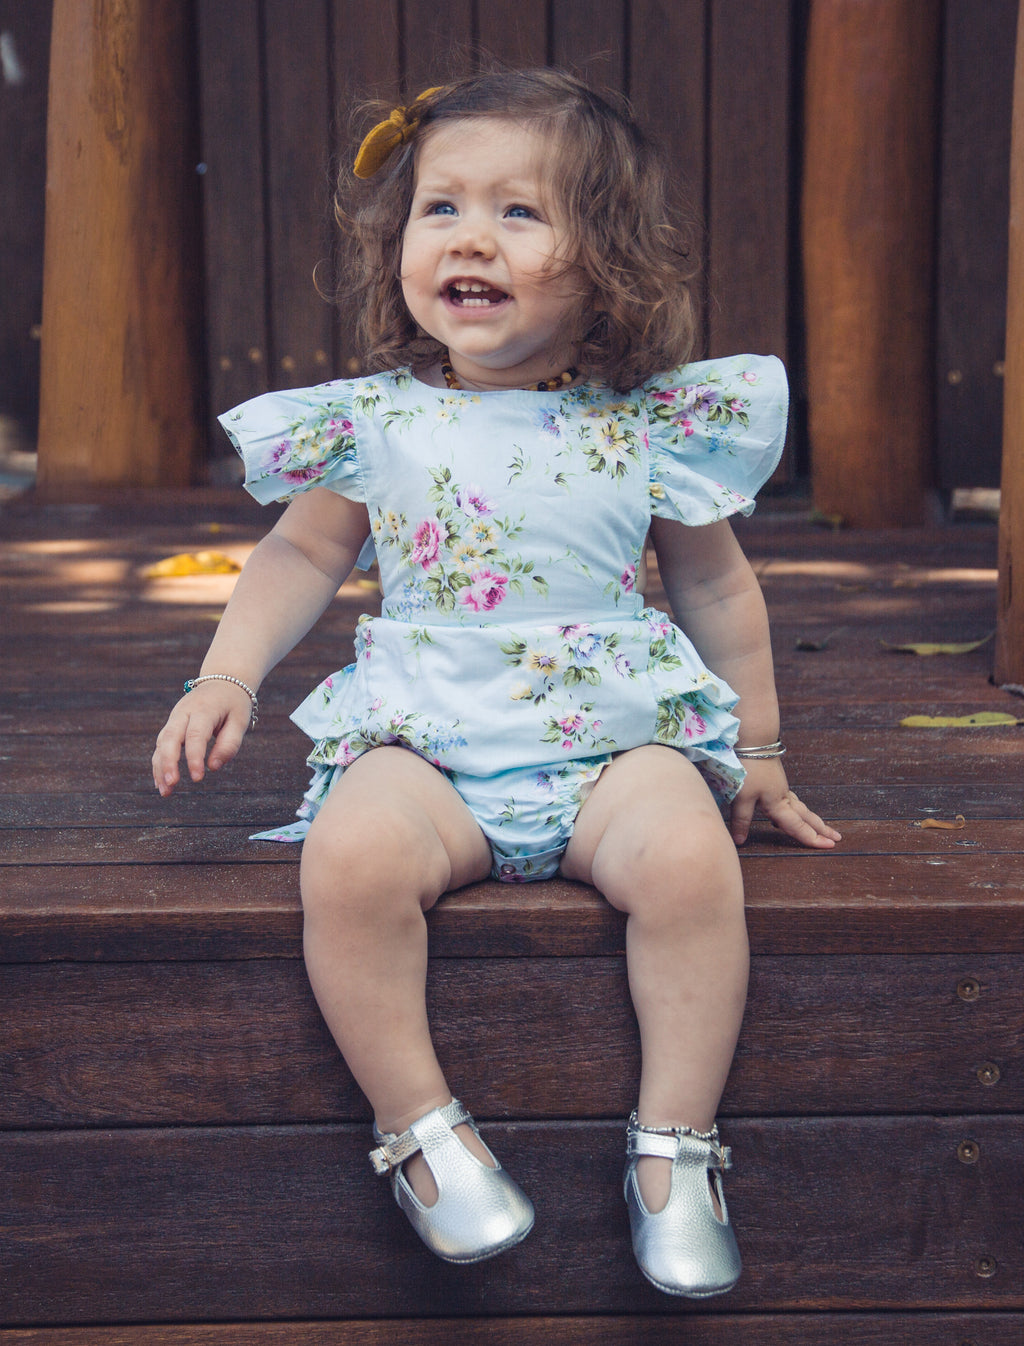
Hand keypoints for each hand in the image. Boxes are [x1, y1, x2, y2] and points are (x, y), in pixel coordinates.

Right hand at [152, 681, 253, 796]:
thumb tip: (213, 767)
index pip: (195, 735)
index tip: (198, 778)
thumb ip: (229, 744)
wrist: (222, 681)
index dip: (194, 757)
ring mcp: (174, 718)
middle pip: (170, 737)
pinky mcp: (171, 725)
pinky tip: (160, 782)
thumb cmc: (234, 704)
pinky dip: (159, 763)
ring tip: (165, 792)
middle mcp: (183, 712)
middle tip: (171, 785)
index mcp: (204, 709)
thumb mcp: (240, 721)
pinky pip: (161, 745)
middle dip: (168, 763)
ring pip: (161, 743)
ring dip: (160, 768)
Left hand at [729, 757, 840, 849]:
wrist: (753, 740)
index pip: (798, 826)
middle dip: (821, 829)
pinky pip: (792, 798)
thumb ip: (741, 820)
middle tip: (837, 838)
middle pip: (806, 816)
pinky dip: (797, 807)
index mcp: (778, 804)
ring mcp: (781, 787)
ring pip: (801, 806)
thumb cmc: (747, 768)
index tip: (830, 847)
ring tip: (820, 826)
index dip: (812, 838)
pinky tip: (791, 807)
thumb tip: (741, 842)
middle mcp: (784, 797)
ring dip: (811, 818)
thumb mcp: (741, 797)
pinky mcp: (776, 779)